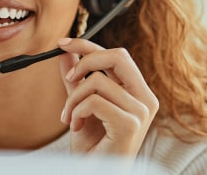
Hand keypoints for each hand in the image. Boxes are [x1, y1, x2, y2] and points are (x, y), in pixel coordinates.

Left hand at [57, 37, 158, 156]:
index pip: (117, 55)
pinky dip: (76, 112)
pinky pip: (93, 101)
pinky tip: (77, 127)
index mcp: (137, 92)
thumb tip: (65, 53)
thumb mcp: (81, 106)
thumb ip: (76, 80)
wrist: (95, 172)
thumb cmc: (93, 145)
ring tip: (70, 118)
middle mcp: (145, 99)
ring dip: (73, 100)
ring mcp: (140, 112)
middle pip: (117, 56)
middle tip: (69, 79)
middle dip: (85, 60)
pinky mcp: (130, 124)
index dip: (88, 45)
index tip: (62, 44)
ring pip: (96, 81)